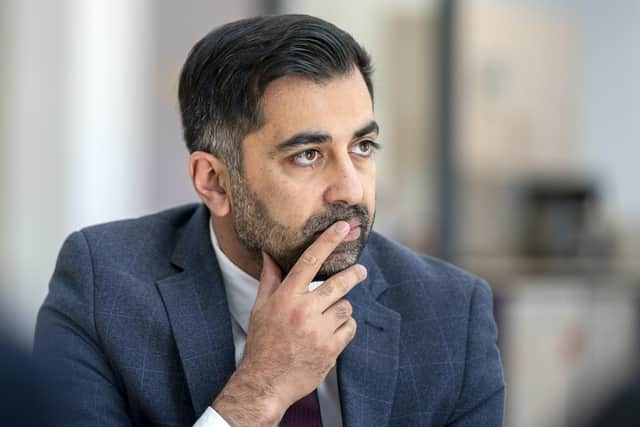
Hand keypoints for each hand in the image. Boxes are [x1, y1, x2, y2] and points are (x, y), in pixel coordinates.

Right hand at [212, 221, 365, 425]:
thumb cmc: (262, 341)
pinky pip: (350, 327)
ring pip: (345, 307)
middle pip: (339, 284)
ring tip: (327, 317)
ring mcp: (319, 331)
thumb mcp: (261, 308)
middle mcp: (303, 311)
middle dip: (354, 274)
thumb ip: (270, 278)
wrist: (266, 382)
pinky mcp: (331, 349)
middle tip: (360, 270)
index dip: (327, 241)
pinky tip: (331, 333)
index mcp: (286, 297)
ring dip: (341, 309)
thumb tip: (269, 253)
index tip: (342, 227)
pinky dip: (345, 327)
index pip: (309, 261)